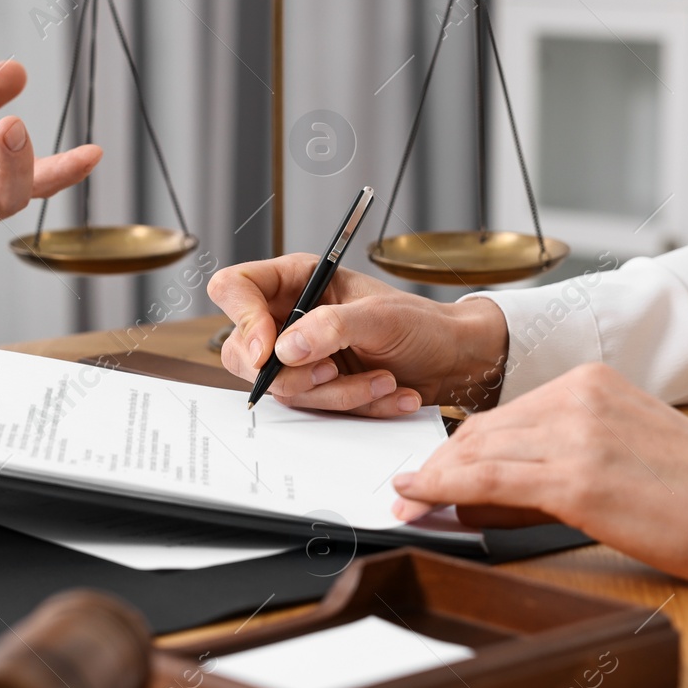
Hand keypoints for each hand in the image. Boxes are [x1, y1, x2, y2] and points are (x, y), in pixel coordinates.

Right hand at [207, 253, 509, 414]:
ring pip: (280, 387)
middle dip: (289, 372)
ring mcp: (297, 356)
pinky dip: (352, 405)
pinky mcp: (314, 388)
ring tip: (383, 381)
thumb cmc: (420, 323)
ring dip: (335, 392)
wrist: (452, 360)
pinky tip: (388, 393)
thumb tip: (284, 349)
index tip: (267, 350)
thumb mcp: (379, 317)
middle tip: (331, 370)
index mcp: (295, 280)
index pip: (235, 288)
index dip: (242, 319)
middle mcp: (287, 316)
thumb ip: (331, 327)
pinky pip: (311, 408)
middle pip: (242, 350)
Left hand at [391, 364, 687, 584]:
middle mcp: (578, 397)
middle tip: (405, 490)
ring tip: (406, 501)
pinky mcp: (576, 479)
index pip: (501, 415)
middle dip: (437, 463)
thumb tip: (480, 488)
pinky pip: (489, 478)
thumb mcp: (619, 448)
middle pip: (481, 430)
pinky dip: (442, 487)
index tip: (427, 469)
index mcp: (590, 382)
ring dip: (433, 478)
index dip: (457, 447)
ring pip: (478, 451)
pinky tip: (417, 497)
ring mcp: (577, 435)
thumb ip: (553, 456)